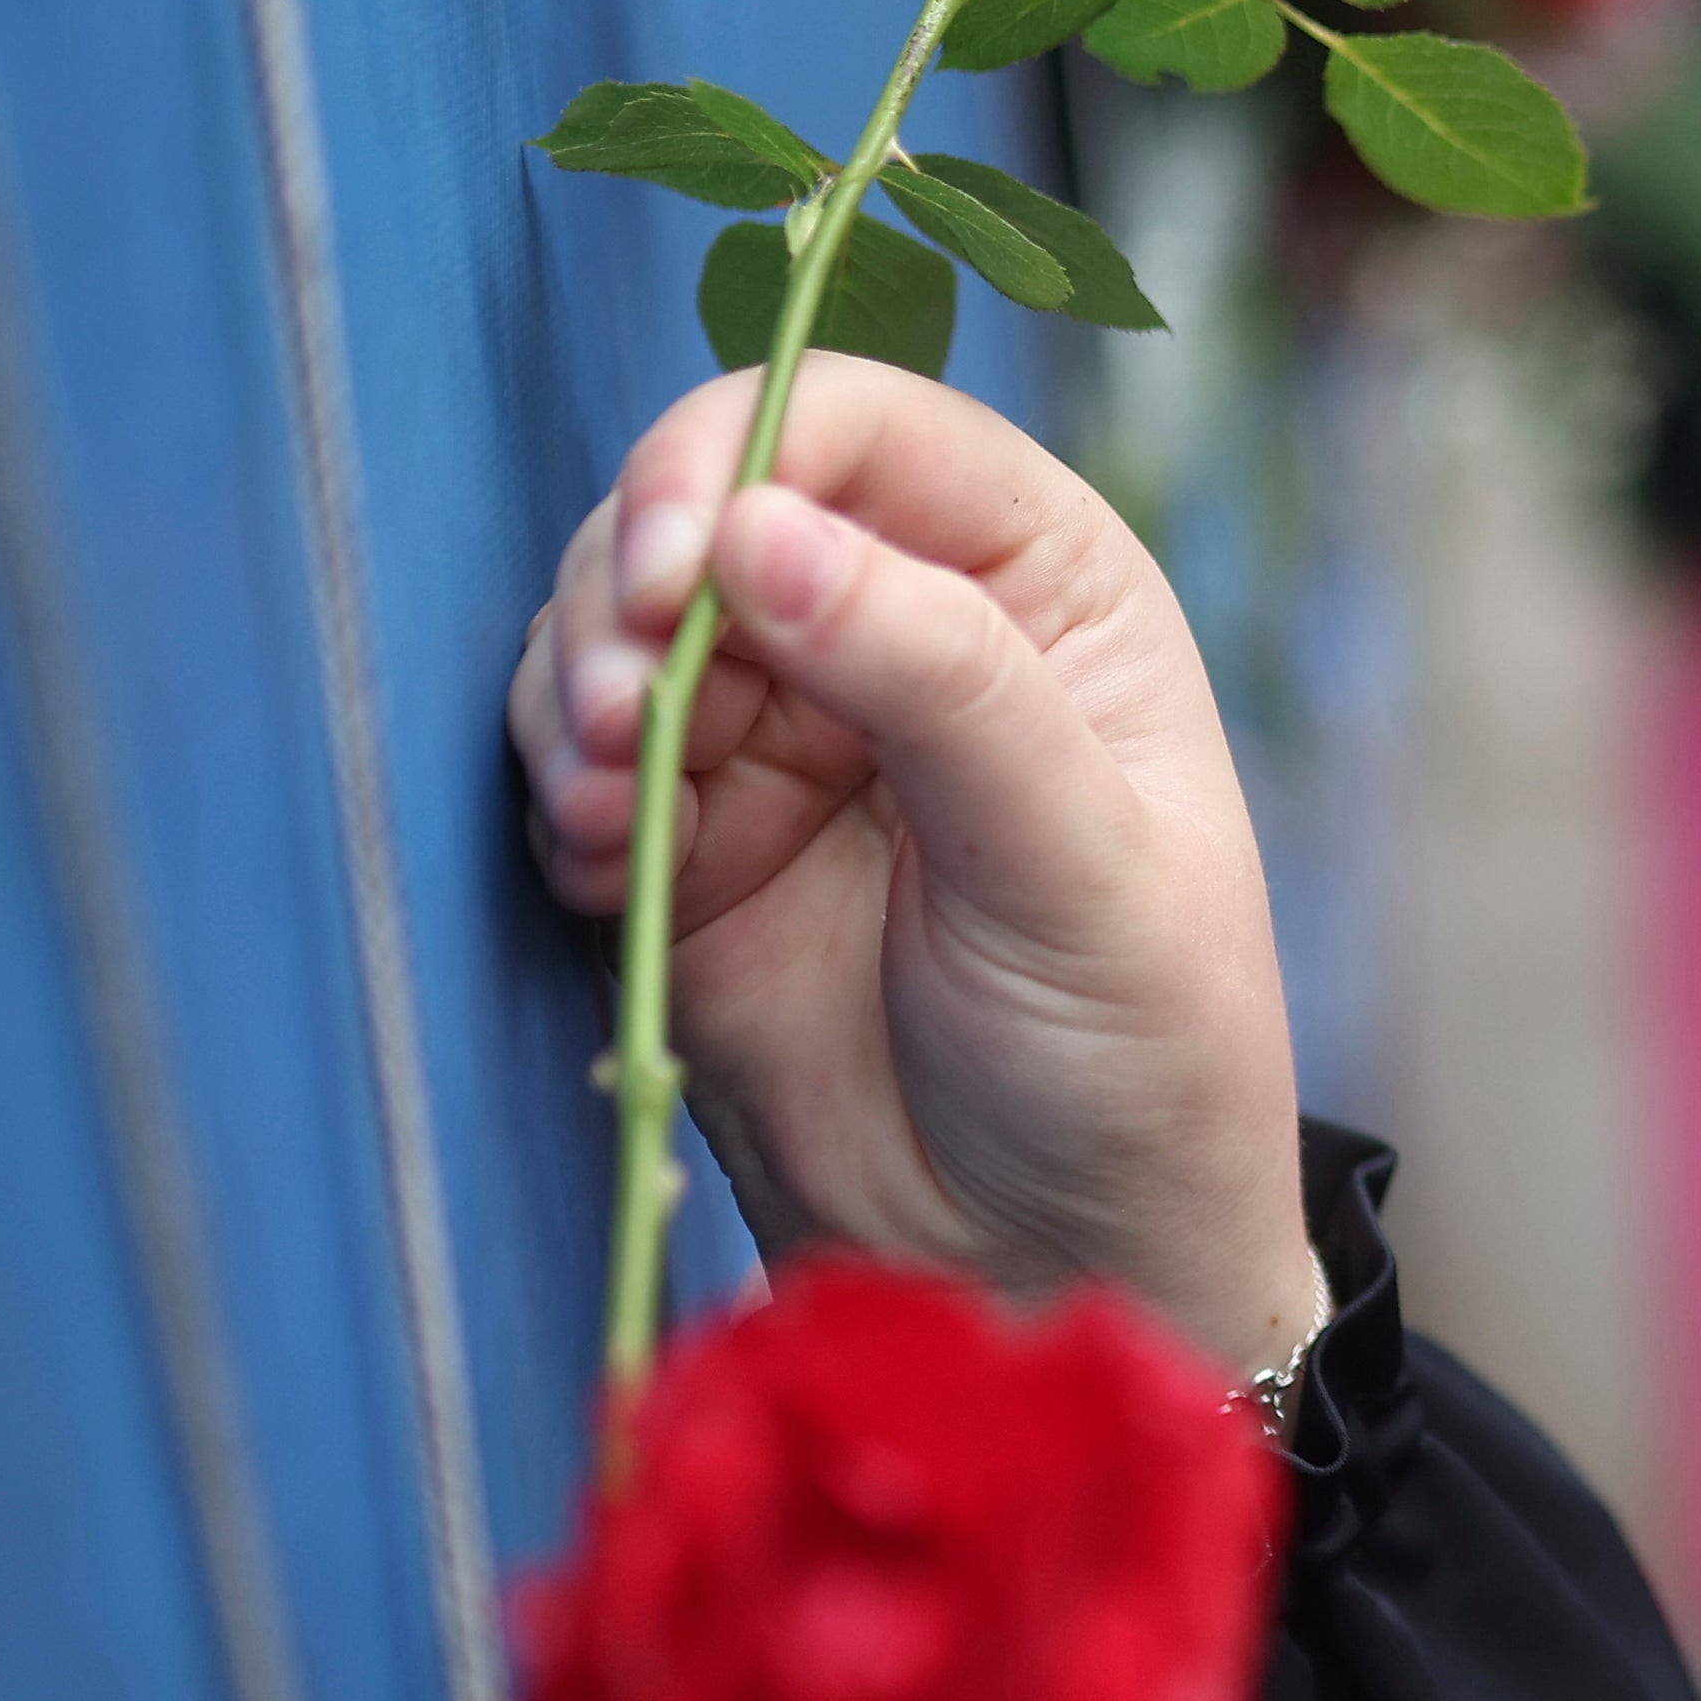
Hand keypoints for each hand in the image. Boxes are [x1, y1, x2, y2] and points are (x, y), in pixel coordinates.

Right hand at [509, 361, 1314, 1377]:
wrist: (1058, 1271)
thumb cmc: (1136, 1058)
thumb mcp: (1075, 862)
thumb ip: (935, 684)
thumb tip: (762, 533)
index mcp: (1041, 585)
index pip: (860, 428)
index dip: (738, 457)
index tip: (677, 569)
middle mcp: (904, 629)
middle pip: (706, 507)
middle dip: (634, 588)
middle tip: (621, 717)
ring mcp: (787, 738)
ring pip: (620, 627)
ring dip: (581, 690)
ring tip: (609, 804)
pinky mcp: (695, 849)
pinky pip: (579, 760)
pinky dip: (563, 791)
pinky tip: (603, 864)